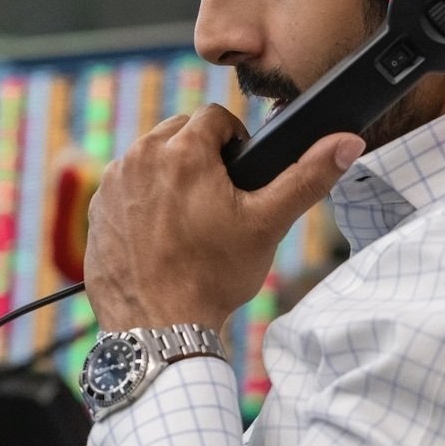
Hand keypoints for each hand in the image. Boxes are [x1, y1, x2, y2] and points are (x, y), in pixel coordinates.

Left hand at [84, 103, 361, 331]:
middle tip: (218, 201)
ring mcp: (112, 184)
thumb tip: (347, 142)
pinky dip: (143, 201)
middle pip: (179, 132)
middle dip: (200, 157)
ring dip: (170, 176)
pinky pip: (126, 188)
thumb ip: (308, 176)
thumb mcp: (267, 224)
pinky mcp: (97, 210)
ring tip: (191, 220)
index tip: (239, 178)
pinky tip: (161, 237)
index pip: (216, 117)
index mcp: (182, 151)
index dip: (235, 143)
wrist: (158, 328)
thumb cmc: (212, 277)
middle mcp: (140, 157)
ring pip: (150, 158)